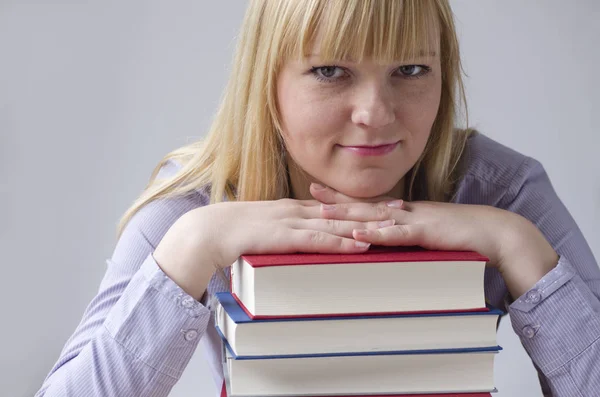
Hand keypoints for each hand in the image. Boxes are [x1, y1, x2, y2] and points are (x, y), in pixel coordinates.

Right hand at [153, 198, 386, 298]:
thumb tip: (296, 238)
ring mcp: (292, 222)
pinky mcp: (285, 237)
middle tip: (402, 209)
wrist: (209, 231)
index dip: (361, 204)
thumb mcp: (264, 227)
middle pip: (343, 210)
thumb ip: (283, 230)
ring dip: (366, 225)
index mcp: (293, 208)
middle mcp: (297, 210)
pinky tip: (362, 245)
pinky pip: (319, 240)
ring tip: (393, 226)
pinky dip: (343, 242)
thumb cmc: (233, 232)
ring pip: (337, 223)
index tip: (384, 203)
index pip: (335, 204)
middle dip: (374, 210)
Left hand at [310, 183, 558, 297]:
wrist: (493, 231)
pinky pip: (397, 234)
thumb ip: (408, 232)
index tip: (319, 192)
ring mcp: (414, 220)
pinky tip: (358, 232)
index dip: (344, 197)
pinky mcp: (425, 232)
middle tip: (310, 191)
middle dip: (336, 199)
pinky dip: (377, 233)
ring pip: (374, 216)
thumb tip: (387, 237)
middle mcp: (405, 211)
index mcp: (404, 211)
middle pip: (364, 204)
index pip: (368, 202)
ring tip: (321, 212)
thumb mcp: (428, 231)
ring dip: (347, 214)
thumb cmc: (461, 234)